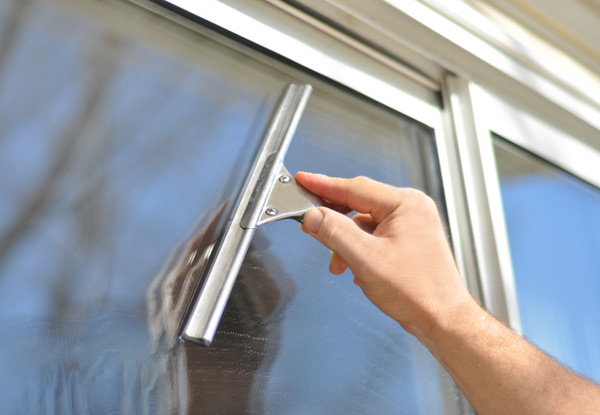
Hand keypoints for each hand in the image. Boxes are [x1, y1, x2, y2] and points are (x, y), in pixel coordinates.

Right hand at [296, 172, 473, 337]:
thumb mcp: (366, 259)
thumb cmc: (418, 291)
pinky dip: (358, 250)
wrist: (442, 319)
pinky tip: (354, 268)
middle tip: (308, 222)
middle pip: (358, 203)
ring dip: (345, 242)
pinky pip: (373, 236)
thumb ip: (335, 233)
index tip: (304, 180)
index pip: (354, 187)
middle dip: (332, 219)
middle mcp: (411, 209)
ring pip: (364, 223)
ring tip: (337, 262)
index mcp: (405, 204)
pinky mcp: (408, 240)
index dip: (323, 185)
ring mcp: (411, 225)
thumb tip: (313, 216)